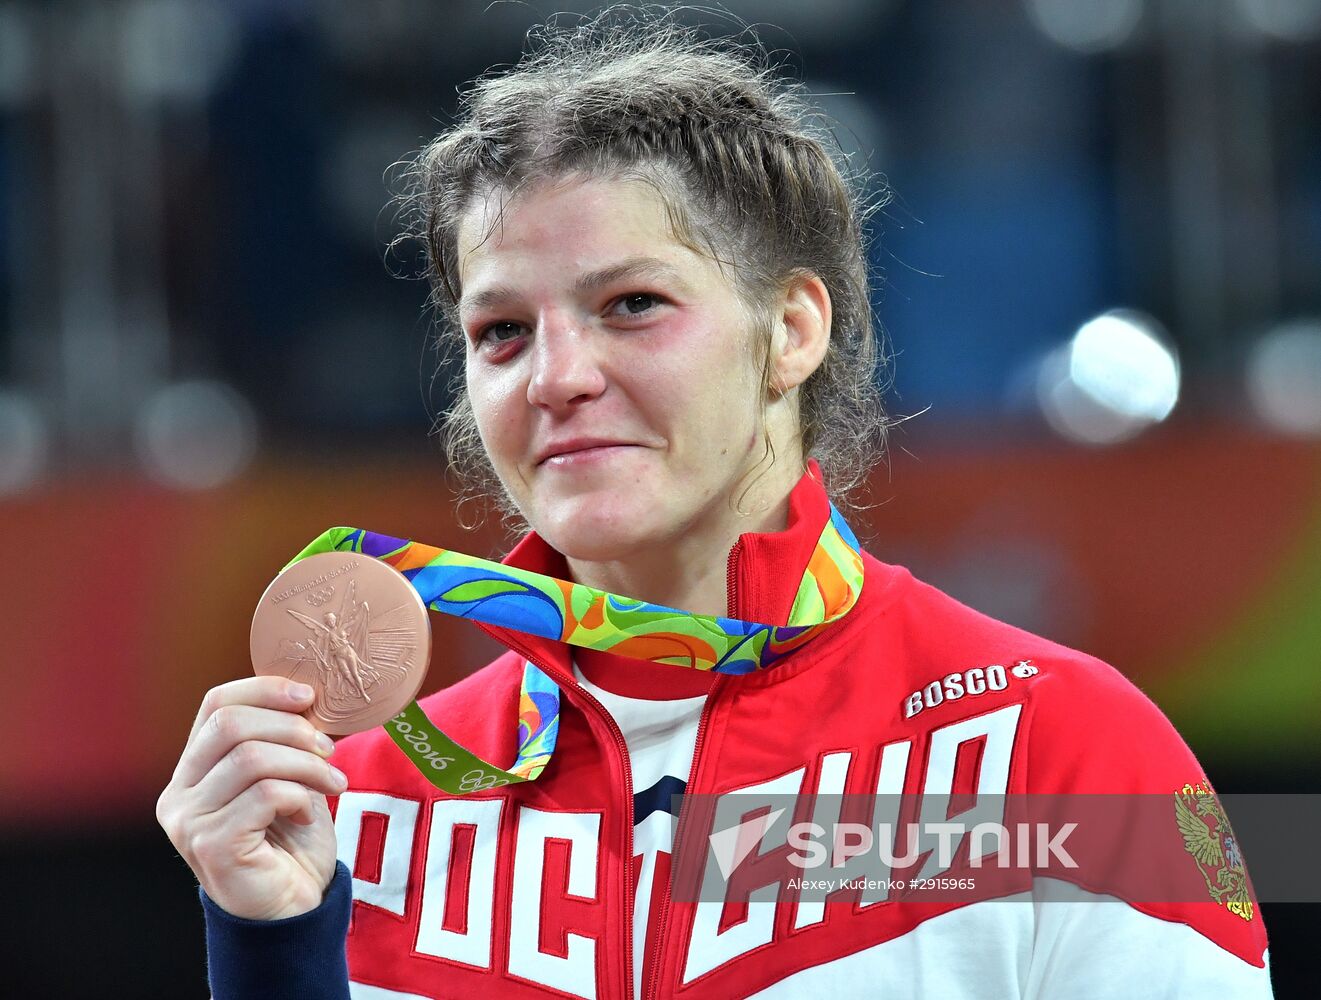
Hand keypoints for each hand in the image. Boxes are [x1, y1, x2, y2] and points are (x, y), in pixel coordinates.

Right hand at [156, 677, 345, 919]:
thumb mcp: (288, 776)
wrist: (294, 907)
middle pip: (231, 724)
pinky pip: (264, 795)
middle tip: (329, 748)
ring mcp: (190, 823)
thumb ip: (284, 739)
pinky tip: (308, 813)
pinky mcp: (212, 847)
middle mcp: (179, 795)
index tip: (310, 695)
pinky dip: (299, 795)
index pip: (216, 704)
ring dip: (306, 764)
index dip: (264, 689)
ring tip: (332, 782)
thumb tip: (308, 694)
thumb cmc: (291, 840)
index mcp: (192, 769)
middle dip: (292, 728)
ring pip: (251, 758)